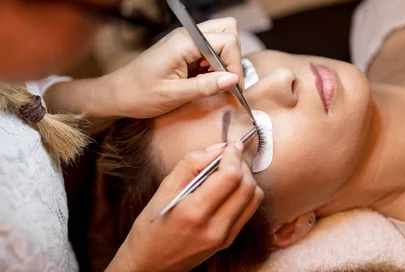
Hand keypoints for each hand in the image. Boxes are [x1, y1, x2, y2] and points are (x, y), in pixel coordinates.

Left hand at [106, 17, 243, 118]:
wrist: (117, 93)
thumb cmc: (140, 94)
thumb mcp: (174, 95)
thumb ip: (205, 86)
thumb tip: (233, 79)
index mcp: (183, 42)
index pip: (226, 40)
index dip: (234, 63)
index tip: (234, 86)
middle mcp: (186, 35)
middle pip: (227, 30)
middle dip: (233, 55)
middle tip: (225, 80)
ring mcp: (185, 39)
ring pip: (220, 37)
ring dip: (224, 59)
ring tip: (213, 82)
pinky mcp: (184, 48)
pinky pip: (209, 48)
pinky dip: (214, 63)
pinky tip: (204, 80)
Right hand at [106, 141, 262, 271]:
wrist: (150, 264)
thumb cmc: (151, 226)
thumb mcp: (163, 189)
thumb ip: (190, 164)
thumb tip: (217, 148)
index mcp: (194, 212)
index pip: (231, 177)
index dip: (234, 155)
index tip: (230, 144)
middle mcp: (214, 227)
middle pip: (247, 186)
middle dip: (242, 164)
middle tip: (229, 155)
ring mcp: (224, 237)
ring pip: (254, 198)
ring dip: (246, 178)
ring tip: (229, 170)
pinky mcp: (228, 241)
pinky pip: (248, 211)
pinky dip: (244, 194)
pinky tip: (229, 188)